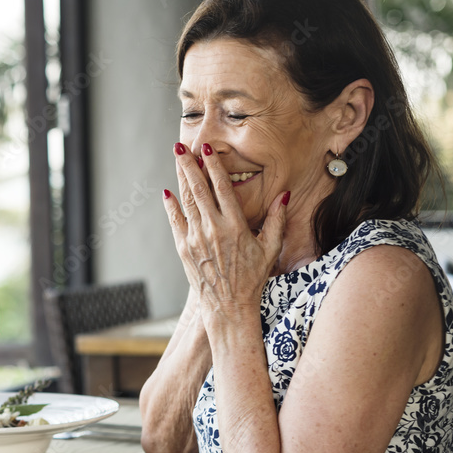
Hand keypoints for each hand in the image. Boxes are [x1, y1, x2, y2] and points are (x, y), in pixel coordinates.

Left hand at [164, 142, 287, 325]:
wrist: (228, 307)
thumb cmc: (253, 278)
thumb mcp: (270, 249)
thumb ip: (277, 220)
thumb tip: (283, 195)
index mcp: (235, 226)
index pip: (222, 188)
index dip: (213, 166)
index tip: (207, 149)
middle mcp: (213, 229)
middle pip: (198, 189)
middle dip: (189, 165)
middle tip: (180, 146)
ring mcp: (195, 239)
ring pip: (186, 201)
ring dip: (180, 179)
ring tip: (176, 160)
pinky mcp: (183, 249)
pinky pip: (175, 221)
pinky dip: (171, 206)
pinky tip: (168, 193)